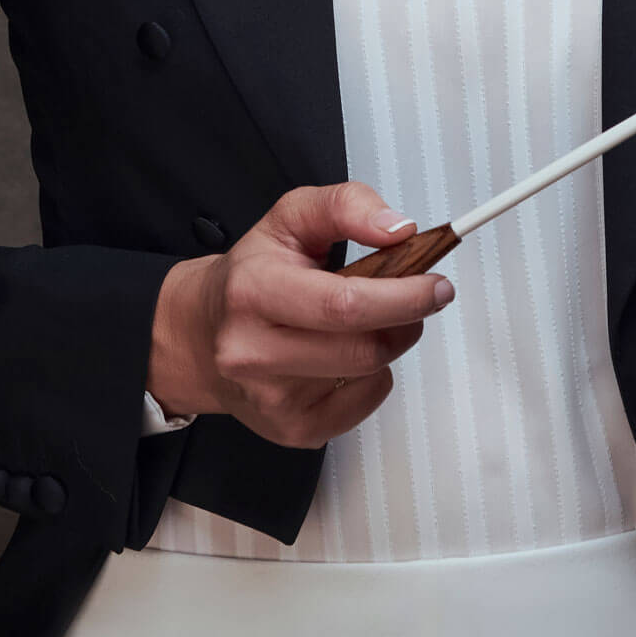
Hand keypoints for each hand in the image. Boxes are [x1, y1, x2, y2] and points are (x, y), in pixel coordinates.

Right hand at [147, 181, 454, 448]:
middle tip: (419, 297)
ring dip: (390, 343)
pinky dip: (372, 376)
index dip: (402, 296)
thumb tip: (398, 229)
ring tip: (373, 319)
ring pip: (369, 375)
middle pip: (364, 349)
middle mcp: (254, 353)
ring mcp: (272, 399)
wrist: (201, 334)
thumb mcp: (290, 218)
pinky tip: (346, 353)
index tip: (434, 284)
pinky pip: (363, 404)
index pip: (344, 305)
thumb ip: (346, 205)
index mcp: (253, 293)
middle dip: (407, 320)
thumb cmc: (251, 274)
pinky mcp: (291, 430)